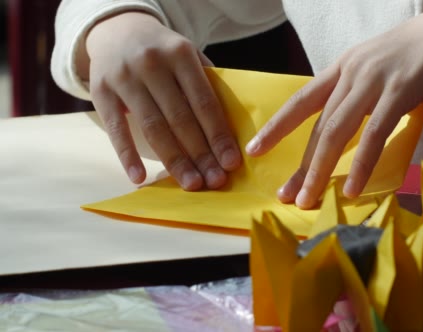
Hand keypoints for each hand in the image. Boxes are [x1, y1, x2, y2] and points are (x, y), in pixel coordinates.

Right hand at [84, 12, 240, 189]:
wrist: (117, 30)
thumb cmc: (163, 53)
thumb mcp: (187, 56)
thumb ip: (207, 84)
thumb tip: (232, 130)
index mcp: (181, 55)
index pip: (205, 102)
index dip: (218, 135)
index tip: (231, 162)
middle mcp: (152, 64)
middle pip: (181, 119)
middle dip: (201, 154)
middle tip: (215, 180)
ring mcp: (124, 78)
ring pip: (153, 127)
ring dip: (174, 160)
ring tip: (191, 183)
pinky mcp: (100, 92)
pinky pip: (116, 129)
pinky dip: (127, 155)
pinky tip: (139, 178)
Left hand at [246, 0, 422, 208]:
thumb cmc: (415, 53)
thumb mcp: (374, 66)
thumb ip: (354, 91)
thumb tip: (339, 123)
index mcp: (342, 67)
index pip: (301, 100)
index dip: (276, 126)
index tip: (255, 149)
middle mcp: (351, 74)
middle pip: (318, 125)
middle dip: (300, 163)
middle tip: (285, 194)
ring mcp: (374, 82)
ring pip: (337, 132)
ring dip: (320, 169)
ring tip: (308, 198)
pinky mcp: (399, 92)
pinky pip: (374, 135)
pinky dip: (361, 165)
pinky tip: (352, 189)